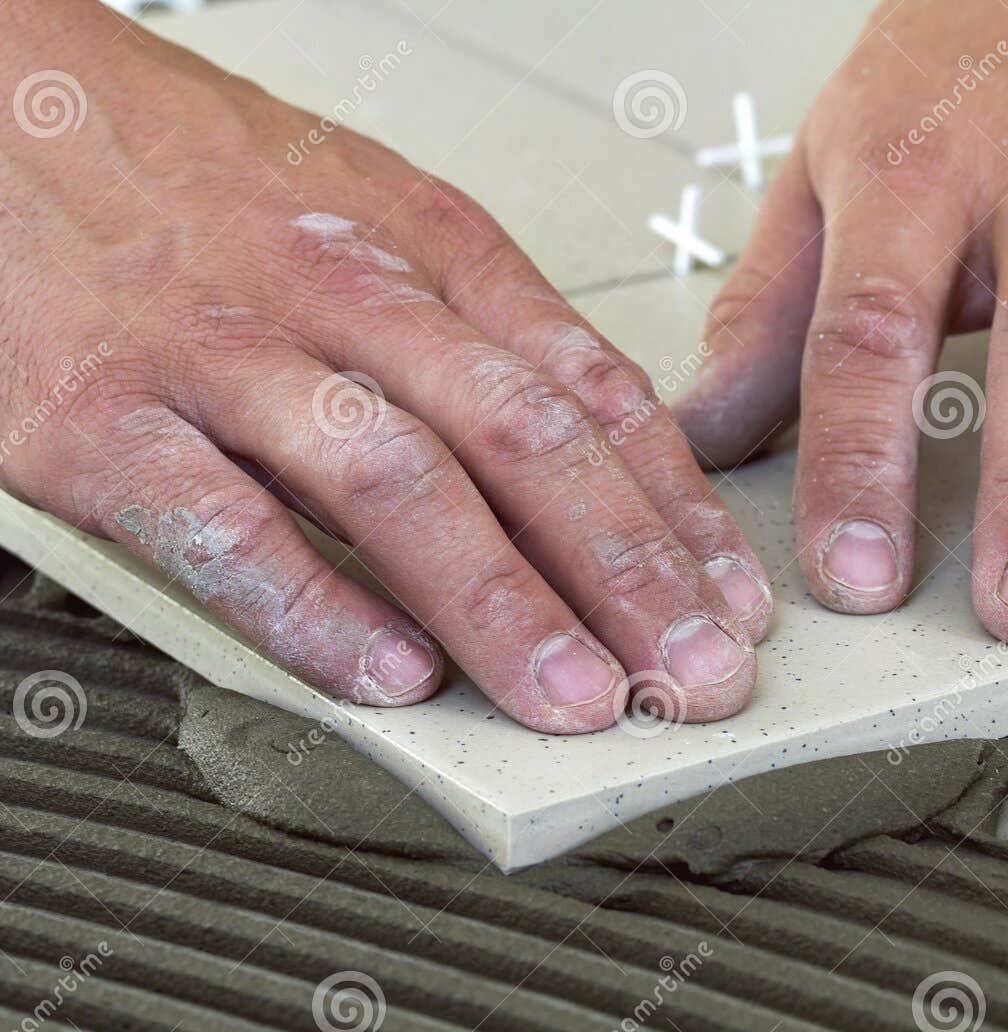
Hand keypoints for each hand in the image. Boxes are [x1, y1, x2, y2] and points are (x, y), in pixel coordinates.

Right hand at [0, 0, 769, 731]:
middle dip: (627, 574)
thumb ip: (485, 338)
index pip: (592, 392)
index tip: (731, 600)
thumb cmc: (200, 178)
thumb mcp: (378, 221)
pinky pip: (221, 525)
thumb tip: (603, 464)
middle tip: (693, 673)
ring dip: (503, 604)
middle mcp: (343, 295)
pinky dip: (314, 609)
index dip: (676, 511)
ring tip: (575, 697)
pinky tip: (391, 675)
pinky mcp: (96, 417)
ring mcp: (222, 355)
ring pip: (395, 483)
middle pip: (522, 442)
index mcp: (431, 249)